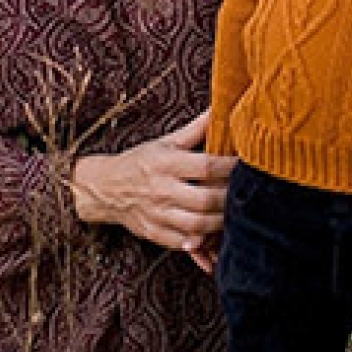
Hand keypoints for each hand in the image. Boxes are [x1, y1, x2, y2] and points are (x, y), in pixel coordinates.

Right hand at [68, 110, 232, 270]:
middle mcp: (161, 189)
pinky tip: (214, 235)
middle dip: (230, 198)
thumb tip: (218, 108)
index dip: (230, 167)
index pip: (206, 166)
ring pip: (198, 225)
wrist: (105, 188)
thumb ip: (195, 129)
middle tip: (244, 194)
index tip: (246, 165)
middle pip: (205, 199)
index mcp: (165, 163)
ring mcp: (157, 214)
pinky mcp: (154, 233)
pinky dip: (202, 242)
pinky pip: (184, 243)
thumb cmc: (140, 162)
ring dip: (221, 222)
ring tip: (233, 214)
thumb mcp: (165, 142)